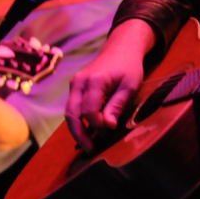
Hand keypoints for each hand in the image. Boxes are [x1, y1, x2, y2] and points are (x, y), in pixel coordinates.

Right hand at [66, 19, 151, 152]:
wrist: (121, 48)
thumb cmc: (128, 66)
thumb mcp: (130, 85)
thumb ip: (117, 105)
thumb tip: (108, 126)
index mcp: (93, 81)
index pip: (89, 111)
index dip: (98, 125)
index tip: (111, 129)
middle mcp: (79, 82)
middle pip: (72, 114)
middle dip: (80, 134)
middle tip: (91, 150)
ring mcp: (74, 84)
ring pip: (69, 112)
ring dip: (77, 130)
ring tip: (89, 145)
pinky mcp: (75, 87)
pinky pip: (73, 107)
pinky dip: (79, 121)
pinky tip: (89, 132)